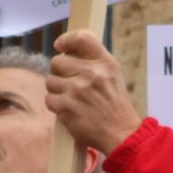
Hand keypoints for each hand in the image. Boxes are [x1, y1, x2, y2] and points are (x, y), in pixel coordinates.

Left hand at [45, 29, 141, 156]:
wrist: (122, 135)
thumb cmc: (116, 107)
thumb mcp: (113, 78)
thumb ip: (94, 64)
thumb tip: (67, 52)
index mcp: (106, 64)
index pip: (82, 38)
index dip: (66, 39)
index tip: (60, 46)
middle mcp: (92, 74)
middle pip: (57, 61)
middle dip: (60, 73)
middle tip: (71, 84)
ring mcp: (78, 90)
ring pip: (50, 81)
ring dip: (58, 91)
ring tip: (73, 100)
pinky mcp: (66, 106)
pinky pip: (49, 99)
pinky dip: (56, 106)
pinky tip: (70, 111)